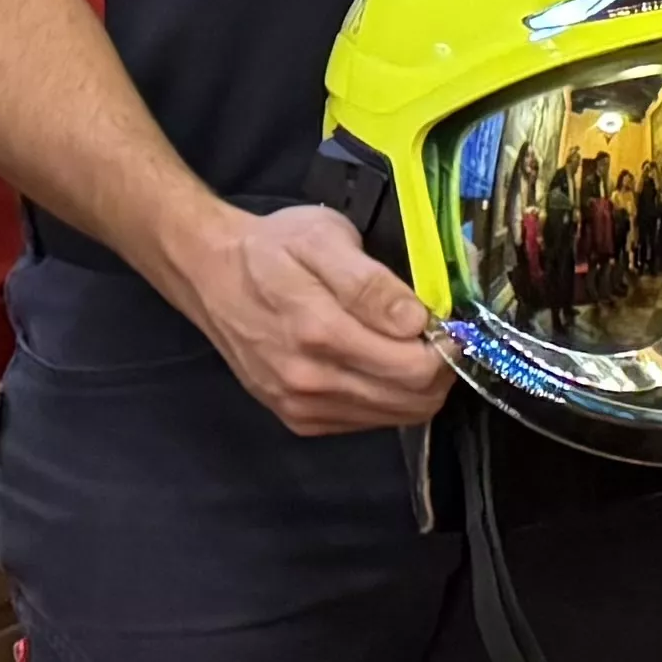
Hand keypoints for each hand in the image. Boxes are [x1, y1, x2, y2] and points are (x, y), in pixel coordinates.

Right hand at [192, 199, 454, 434]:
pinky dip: (387, 399)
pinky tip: (380, 365)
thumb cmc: (272, 248)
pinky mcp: (295, 418)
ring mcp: (299, 405)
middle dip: (440, 369)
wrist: (209, 273)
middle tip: (440, 335)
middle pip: (412, 400)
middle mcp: (308, 380)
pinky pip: (366, 422)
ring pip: (394, 416)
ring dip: (418, 387)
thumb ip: (370, 283)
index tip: (452, 322)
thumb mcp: (325, 239)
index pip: (415, 368)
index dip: (449, 347)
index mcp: (318, 332)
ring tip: (411, 347)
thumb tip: (415, 321)